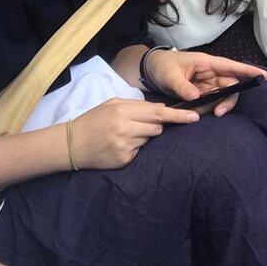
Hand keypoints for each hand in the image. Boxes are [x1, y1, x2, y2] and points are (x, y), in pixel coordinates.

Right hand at [71, 98, 198, 168]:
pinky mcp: (124, 160)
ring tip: (124, 134)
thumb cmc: (93, 120)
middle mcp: (125, 129)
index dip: (177, 116)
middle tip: (138, 124)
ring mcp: (125, 146)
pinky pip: (140, 151)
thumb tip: (162, 109)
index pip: (158, 113)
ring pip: (150, 139)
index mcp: (122, 112)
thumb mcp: (112, 105)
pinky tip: (119, 144)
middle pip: (157, 127)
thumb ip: (137, 105)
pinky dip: (135, 147)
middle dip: (156, 125)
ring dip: (144, 135)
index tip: (194, 117)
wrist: (72, 144)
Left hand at [146, 50, 266, 116]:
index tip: (264, 77)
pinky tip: (195, 113)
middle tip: (218, 114)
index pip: (231, 66)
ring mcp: (206, 85)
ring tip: (199, 113)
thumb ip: (182, 86)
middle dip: (228, 101)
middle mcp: (210, 74)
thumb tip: (197, 98)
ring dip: (215, 107)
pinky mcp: (201, 94)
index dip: (248, 71)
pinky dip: (205, 110)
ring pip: (221, 97)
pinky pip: (210, 104)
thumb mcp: (169, 74)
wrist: (150, 71)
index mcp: (206, 63)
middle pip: (230, 87)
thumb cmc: (162, 66)